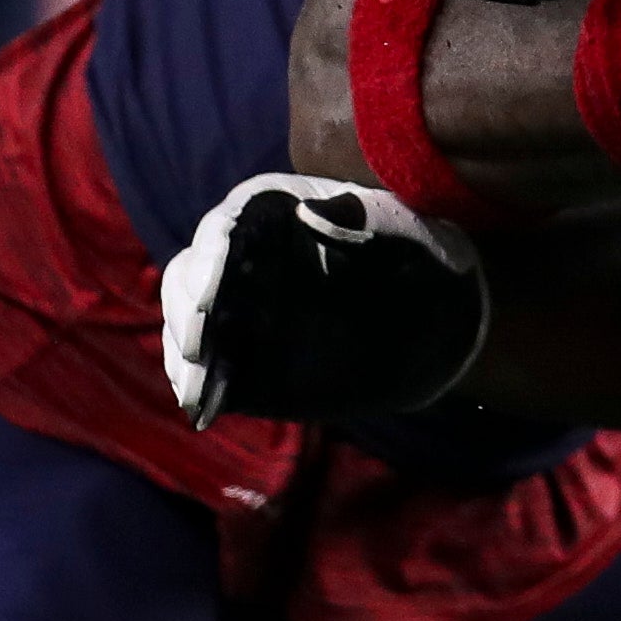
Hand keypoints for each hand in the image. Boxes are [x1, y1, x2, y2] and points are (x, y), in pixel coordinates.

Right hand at [162, 176, 486, 424]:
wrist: (436, 324)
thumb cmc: (421, 261)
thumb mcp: (403, 234)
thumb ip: (362, 221)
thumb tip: (310, 213)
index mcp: (276, 212)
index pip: (228, 225)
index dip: (212, 257)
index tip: (211, 295)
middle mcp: (244, 255)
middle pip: (191, 272)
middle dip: (186, 309)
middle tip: (199, 347)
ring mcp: (238, 303)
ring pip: (186, 319)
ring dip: (183, 351)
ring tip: (195, 386)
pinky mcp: (241, 351)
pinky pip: (205, 365)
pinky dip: (197, 385)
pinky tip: (202, 408)